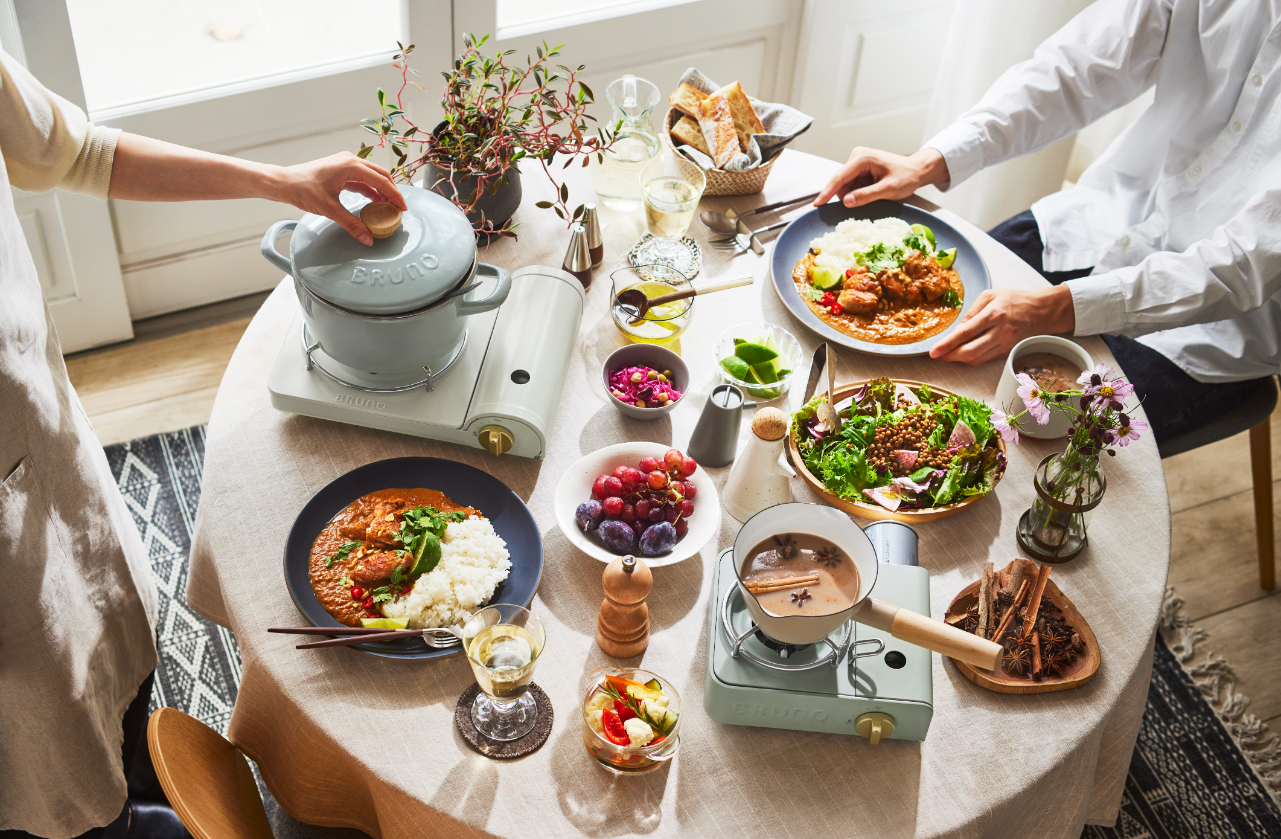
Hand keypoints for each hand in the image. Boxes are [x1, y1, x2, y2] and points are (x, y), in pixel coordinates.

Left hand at [277, 152, 406, 244]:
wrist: (284, 182)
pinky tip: (373, 201)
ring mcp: (344, 163)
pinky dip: (369, 189)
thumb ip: (351, 224)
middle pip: (380, 174)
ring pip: (371, 175)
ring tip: (388, 206)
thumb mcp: (330, 209)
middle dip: (391, 191)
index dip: (394, 195)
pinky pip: (361, 178)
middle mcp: (350, 160)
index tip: (403, 208)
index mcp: (350, 165)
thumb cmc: (302, 189)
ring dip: (381, 189)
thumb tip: (367, 238)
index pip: (381, 181)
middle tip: (398, 208)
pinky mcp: (340, 169)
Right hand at [815, 148, 950, 207]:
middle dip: (848, 195)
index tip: (817, 204)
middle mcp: (857, 156)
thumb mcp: (888, 189)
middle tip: (868, 200)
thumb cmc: (906, 177)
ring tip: (875, 193)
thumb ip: (866, 195)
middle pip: (841, 182)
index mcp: (863, 158)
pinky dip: (858, 192)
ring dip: (855, 194)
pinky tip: (872, 191)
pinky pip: (851, 185)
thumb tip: (846, 202)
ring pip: (845, 185)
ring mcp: (857, 162)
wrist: (917, 170)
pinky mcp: (859, 168)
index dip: (827, 192)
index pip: (839, 177)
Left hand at [929, 287, 1075, 364]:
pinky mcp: (1007, 352)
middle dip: (950, 356)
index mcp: (994, 314)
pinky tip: (964, 352)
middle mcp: (1000, 332)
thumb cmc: (1015, 300)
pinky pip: (985, 359)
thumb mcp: (990, 296)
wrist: (1043, 311)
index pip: (965, 333)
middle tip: (937, 355)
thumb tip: (957, 330)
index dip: (947, 344)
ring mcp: (1005, 344)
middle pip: (969, 352)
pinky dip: (972, 358)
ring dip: (959, 359)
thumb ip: (971, 312)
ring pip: (977, 359)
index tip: (933, 352)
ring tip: (948, 354)